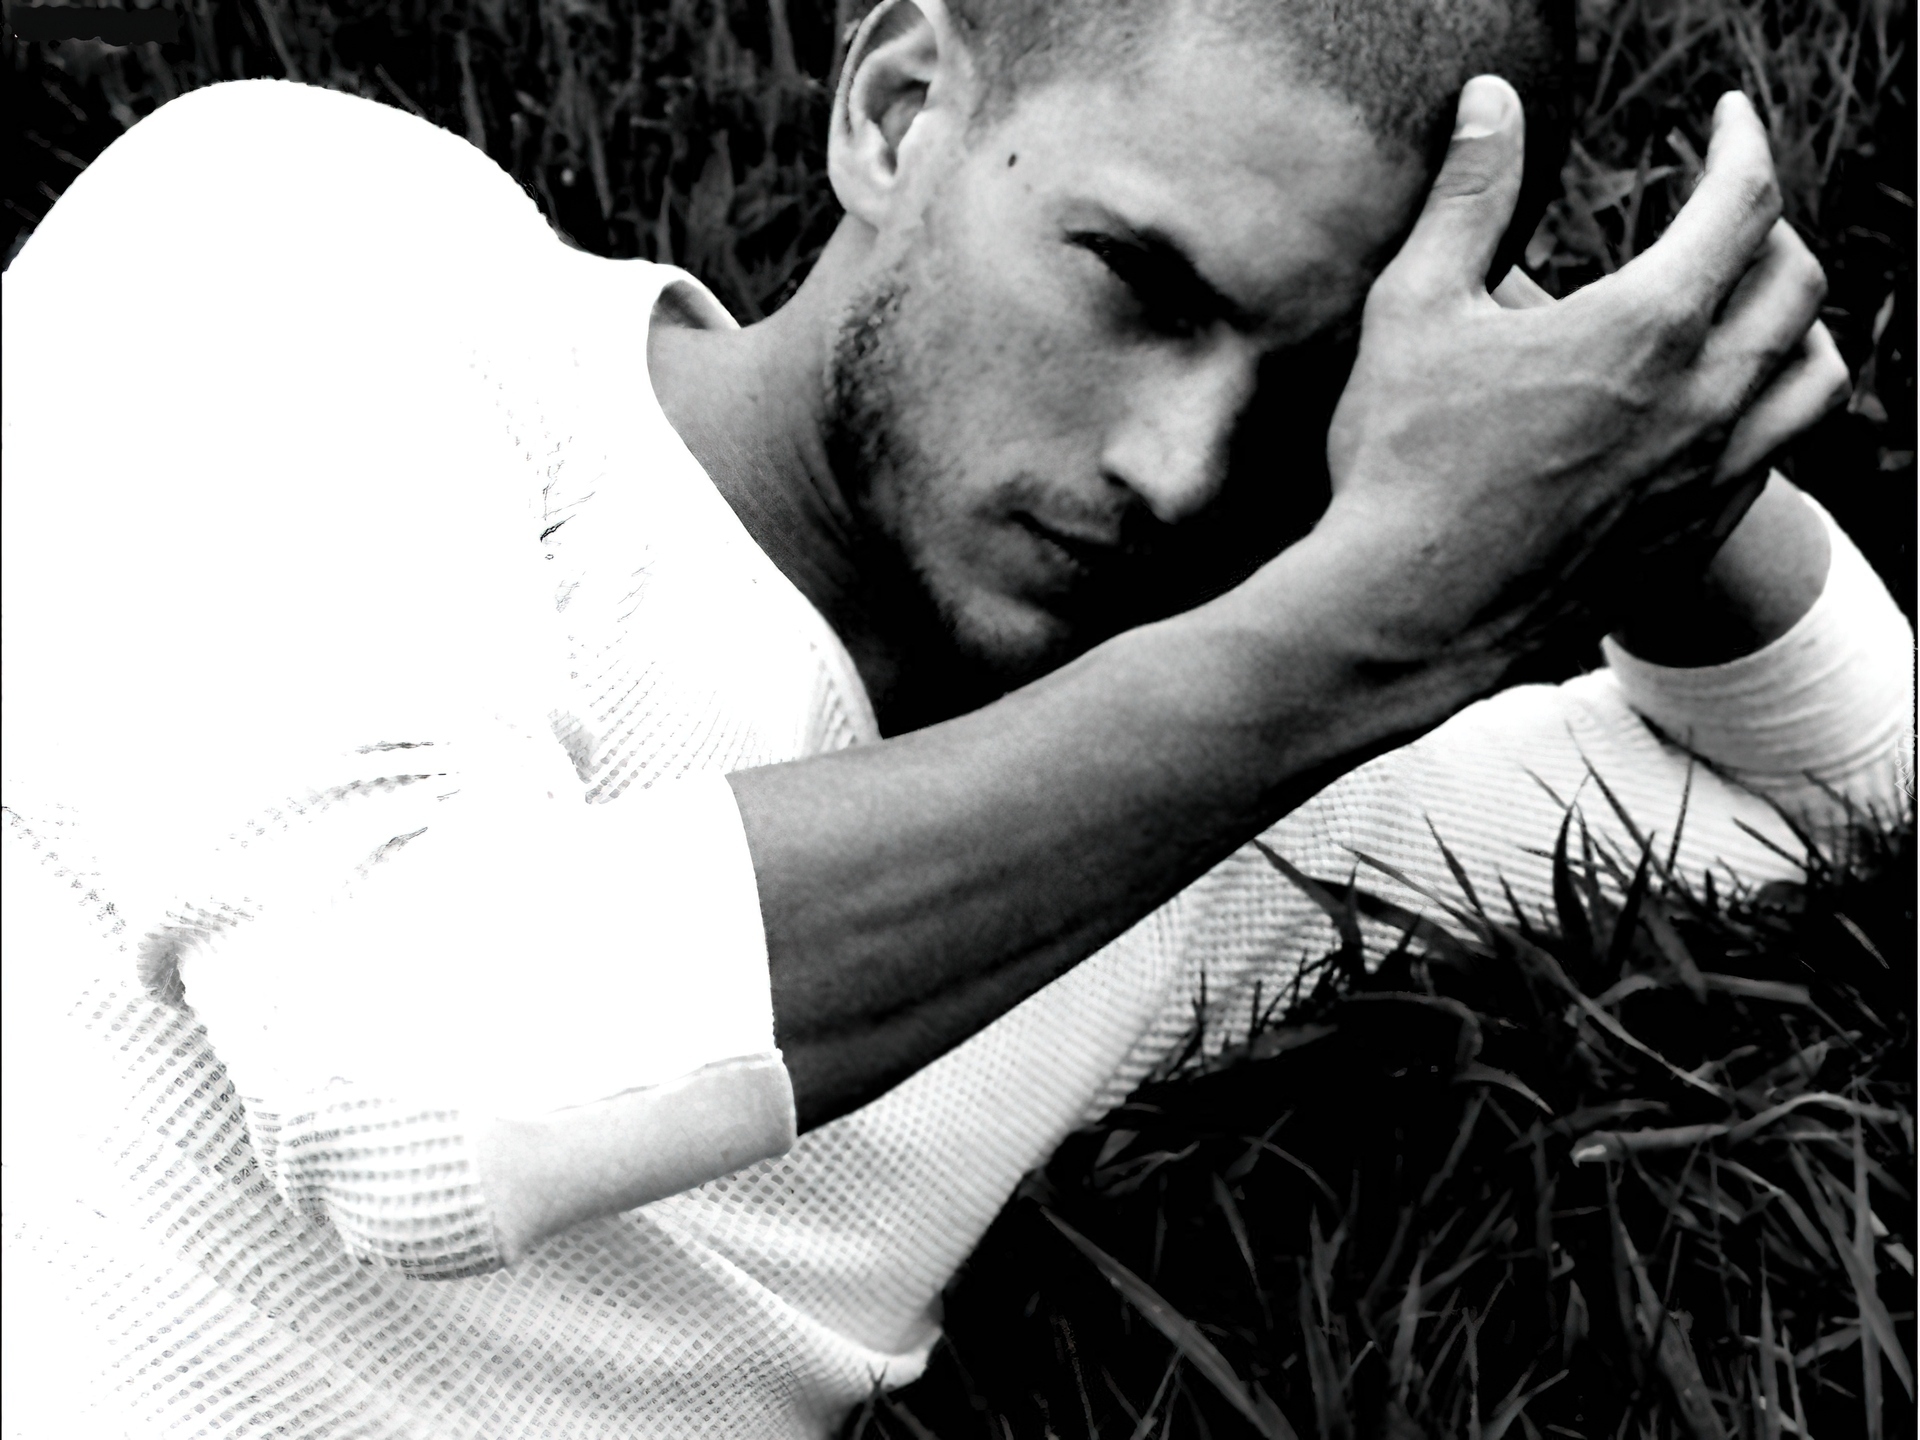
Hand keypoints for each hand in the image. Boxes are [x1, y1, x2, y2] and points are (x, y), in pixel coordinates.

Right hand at [1314, 78, 1838, 674]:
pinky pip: (1775, 459)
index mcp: (1647, 328)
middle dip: (1770, 227)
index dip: (1742, 143)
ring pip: (1814, 378)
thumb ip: (1467, 198)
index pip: (1743, 202)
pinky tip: (1715, 410)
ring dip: (1798, 324)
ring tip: (1754, 309)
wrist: (1411, 614)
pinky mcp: (1690, 539)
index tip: (1726, 119)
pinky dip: (1766, 411)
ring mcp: (1708, 479)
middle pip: (1798, 283)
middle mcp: (1704, 401)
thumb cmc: (1402, 462)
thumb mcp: (1415, 310)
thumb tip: (1492, 102)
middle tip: (1727, 211)